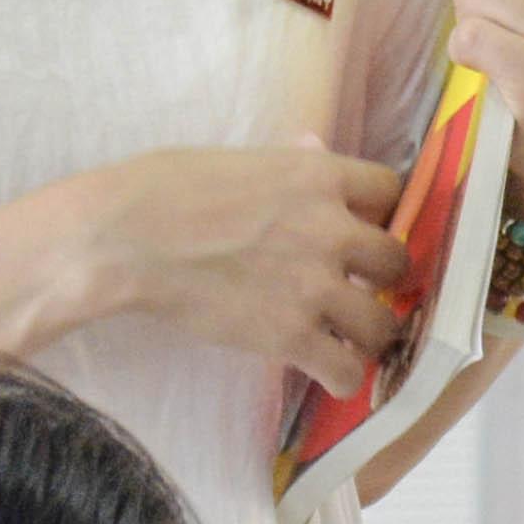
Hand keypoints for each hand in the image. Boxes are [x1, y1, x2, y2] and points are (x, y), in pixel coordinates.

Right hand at [60, 145, 421, 390]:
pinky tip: (326, 371)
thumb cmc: (167, 188)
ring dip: (368, 333)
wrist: (126, 238)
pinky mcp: (291, 336)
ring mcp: (315, 286)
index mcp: (319, 176)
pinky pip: (347, 370)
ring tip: (347, 337)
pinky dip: (341, 376)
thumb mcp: (241, 159)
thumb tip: (314, 147)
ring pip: (383, 324)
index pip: (389, 191)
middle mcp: (331, 229)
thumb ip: (290, 162)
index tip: (361, 229)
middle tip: (357, 288)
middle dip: (380, 278)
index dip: (378, 214)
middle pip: (397, 262)